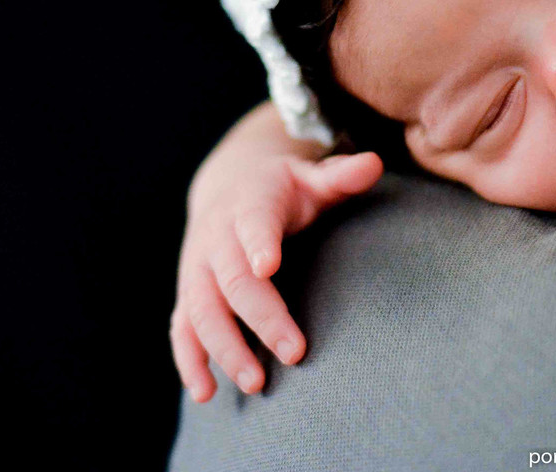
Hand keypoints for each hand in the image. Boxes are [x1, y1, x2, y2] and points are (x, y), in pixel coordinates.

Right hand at [170, 151, 382, 401]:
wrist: (227, 186)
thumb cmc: (280, 190)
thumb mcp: (309, 176)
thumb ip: (340, 176)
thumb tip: (373, 163)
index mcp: (249, 204)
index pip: (253, 222)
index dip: (259, 242)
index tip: (268, 266)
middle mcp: (216, 238)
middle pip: (232, 279)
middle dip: (259, 316)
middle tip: (294, 352)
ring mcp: (197, 268)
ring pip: (201, 310)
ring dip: (223, 348)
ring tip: (255, 382)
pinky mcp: (189, 294)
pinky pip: (182, 328)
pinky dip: (189, 360)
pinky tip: (206, 392)